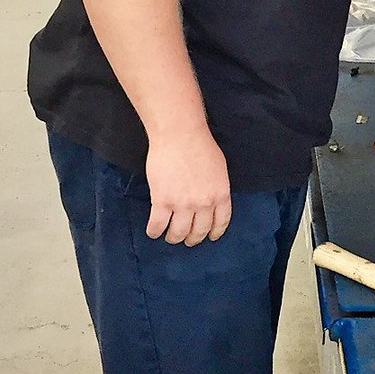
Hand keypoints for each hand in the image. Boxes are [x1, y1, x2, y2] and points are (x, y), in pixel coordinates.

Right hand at [144, 128, 232, 245]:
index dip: (214, 233)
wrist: (180, 134)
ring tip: (170, 237)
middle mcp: (204, 204)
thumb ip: (217, 187)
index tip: (210, 237)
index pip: (220, 223)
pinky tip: (153, 231)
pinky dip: (154, 232)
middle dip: (193, 239)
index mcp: (221, 194)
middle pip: (199, 231)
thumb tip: (212, 200)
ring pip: (178, 233)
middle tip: (187, 239)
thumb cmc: (200, 145)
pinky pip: (157, 225)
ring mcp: (183, 204)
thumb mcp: (219, 168)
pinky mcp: (162, 201)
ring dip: (174, 238)